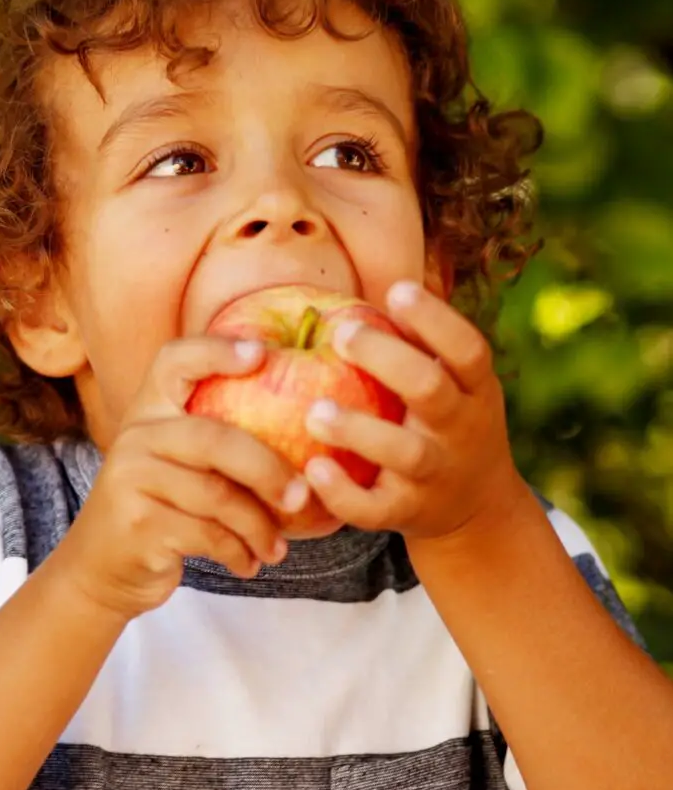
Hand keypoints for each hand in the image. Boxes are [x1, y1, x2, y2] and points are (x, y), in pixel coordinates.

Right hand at [59, 336, 309, 620]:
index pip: (175, 361)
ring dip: (258, 526)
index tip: (262, 351)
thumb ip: (216, 439)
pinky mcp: (137, 524)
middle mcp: (135, 436)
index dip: (217, 350)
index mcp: (149, 410)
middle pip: (214, 439)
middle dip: (268, 469)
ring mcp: (131, 479)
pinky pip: (208, 535)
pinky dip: (238, 552)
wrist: (102, 569)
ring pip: (217, 496)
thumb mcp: (176, 462)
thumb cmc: (160, 507)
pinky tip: (248, 563)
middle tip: (300, 496)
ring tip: (276, 548)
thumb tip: (306, 425)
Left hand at [302, 281, 528, 542]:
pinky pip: (374, 509)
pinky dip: (343, 494)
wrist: (477, 509)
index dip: (435, 319)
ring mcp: (435, 475)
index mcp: (475, 389)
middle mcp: (460, 429)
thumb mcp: (459, 382)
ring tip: (315, 411)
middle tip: (341, 333)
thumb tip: (380, 275)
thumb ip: (425, 341)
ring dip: (358, 430)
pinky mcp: (407, 513)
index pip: (467, 350)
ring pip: (403, 452)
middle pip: (430, 390)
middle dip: (387, 360)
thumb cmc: (449, 422)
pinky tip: (312, 469)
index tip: (397, 290)